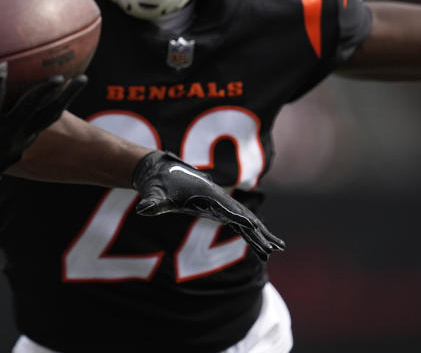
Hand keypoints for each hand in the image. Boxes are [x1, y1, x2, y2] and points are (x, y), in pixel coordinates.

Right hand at [0, 63, 87, 184]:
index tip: (3, 66)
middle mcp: (5, 137)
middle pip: (27, 113)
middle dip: (41, 94)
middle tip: (56, 76)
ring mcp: (22, 140)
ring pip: (47, 117)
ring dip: (65, 99)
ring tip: (82, 79)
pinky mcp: (31, 138)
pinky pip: (50, 118)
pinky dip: (63, 103)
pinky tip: (76, 84)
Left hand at [132, 151, 284, 260]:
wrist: (158, 170)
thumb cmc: (157, 183)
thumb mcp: (154, 194)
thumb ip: (152, 202)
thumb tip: (143, 209)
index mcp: (207, 195)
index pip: (228, 210)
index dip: (241, 220)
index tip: (256, 230)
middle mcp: (217, 198)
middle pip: (243, 216)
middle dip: (260, 233)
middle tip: (276, 248)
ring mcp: (218, 203)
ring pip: (244, 219)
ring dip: (260, 234)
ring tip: (277, 249)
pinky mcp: (215, 208)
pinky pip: (237, 221)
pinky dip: (250, 231)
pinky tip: (259, 242)